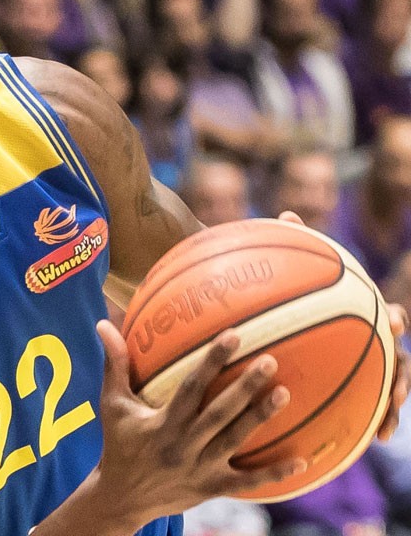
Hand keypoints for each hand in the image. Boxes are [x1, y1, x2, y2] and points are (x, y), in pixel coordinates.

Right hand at [92, 321, 303, 525]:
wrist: (121, 497)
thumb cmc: (118, 443)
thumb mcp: (112, 404)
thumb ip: (115, 364)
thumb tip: (104, 324)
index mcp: (162, 424)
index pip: (190, 388)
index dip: (211, 362)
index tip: (233, 336)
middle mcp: (184, 445)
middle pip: (219, 414)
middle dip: (245, 387)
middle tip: (269, 361)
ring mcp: (200, 468)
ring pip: (235, 441)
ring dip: (260, 418)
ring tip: (284, 393)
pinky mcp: (212, 488)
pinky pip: (247, 482)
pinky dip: (274, 473)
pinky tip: (302, 461)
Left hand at [277, 211, 410, 439]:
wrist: (262, 316)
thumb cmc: (272, 288)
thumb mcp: (275, 269)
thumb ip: (285, 245)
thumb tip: (287, 214)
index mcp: (357, 314)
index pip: (384, 314)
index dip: (393, 318)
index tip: (395, 319)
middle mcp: (364, 341)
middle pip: (396, 360)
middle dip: (402, 378)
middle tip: (398, 395)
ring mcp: (357, 366)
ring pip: (383, 391)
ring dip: (389, 411)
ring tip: (384, 430)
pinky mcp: (341, 388)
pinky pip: (354, 410)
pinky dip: (357, 426)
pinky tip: (348, 444)